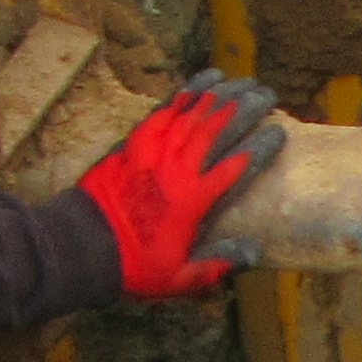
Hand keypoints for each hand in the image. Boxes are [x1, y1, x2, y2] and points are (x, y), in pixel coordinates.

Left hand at [82, 77, 283, 298]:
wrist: (83, 245)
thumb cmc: (132, 265)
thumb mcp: (177, 278)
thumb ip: (214, 266)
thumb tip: (251, 254)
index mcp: (192, 202)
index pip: (234, 168)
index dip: (260, 149)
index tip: (278, 132)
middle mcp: (176, 172)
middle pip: (213, 132)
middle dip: (239, 109)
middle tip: (261, 94)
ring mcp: (152, 156)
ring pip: (186, 118)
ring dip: (209, 99)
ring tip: (230, 82)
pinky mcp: (131, 149)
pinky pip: (157, 119)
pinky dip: (174, 102)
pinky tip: (187, 90)